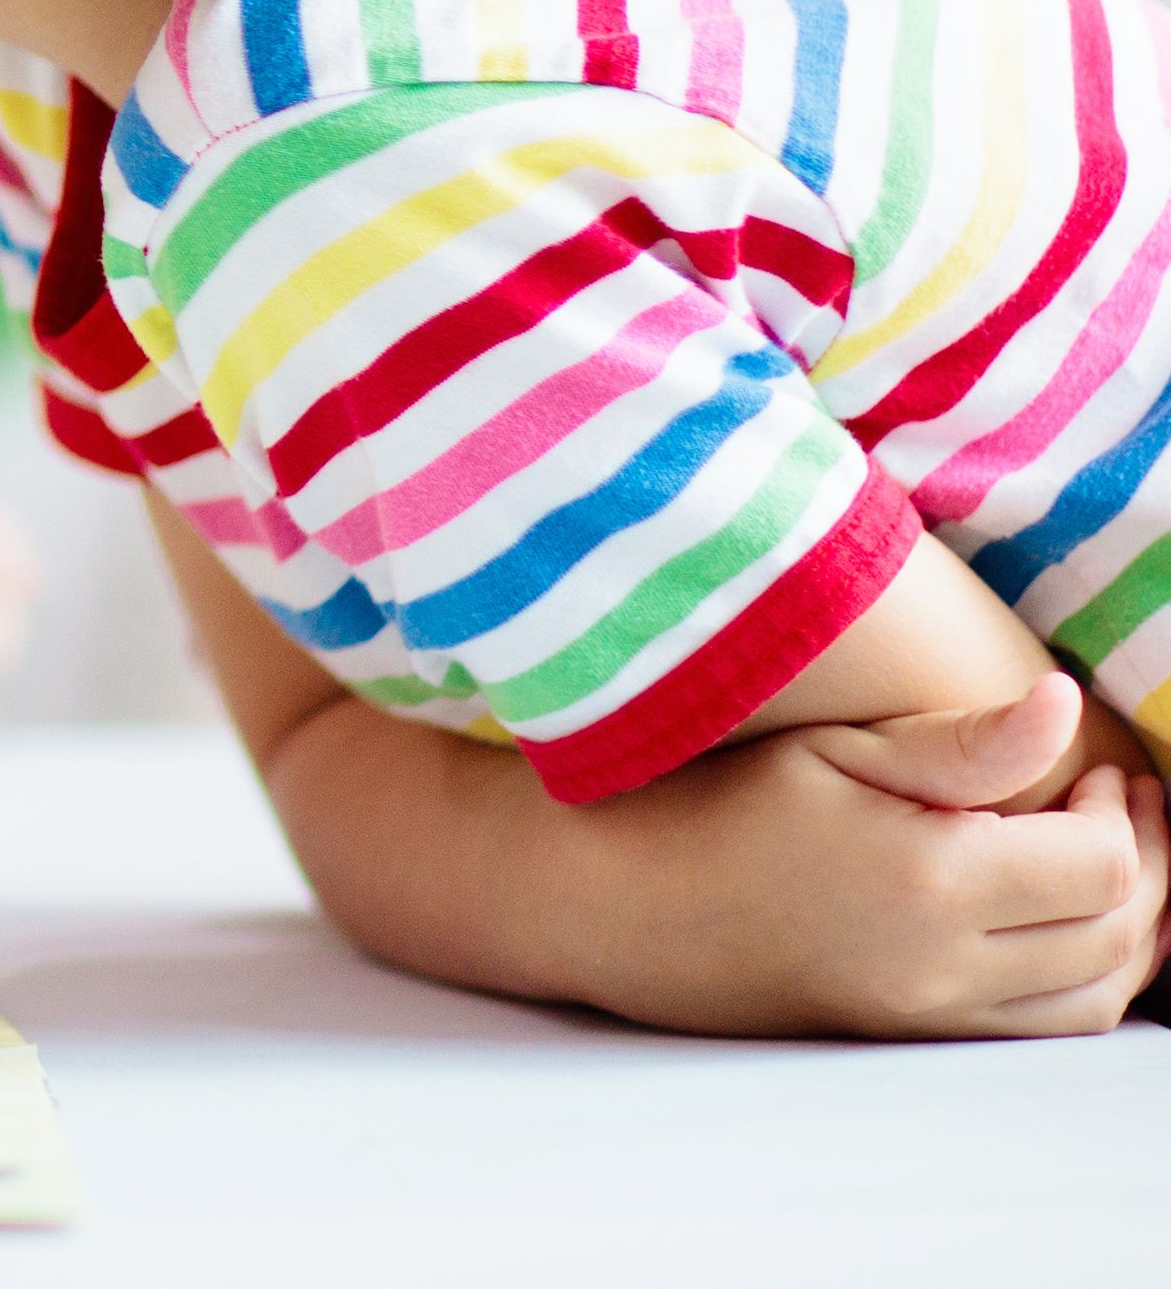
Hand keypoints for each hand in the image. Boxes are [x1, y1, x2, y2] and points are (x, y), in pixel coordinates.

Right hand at [569, 690, 1163, 1035]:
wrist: (620, 902)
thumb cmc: (714, 802)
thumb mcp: (830, 750)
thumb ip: (960, 742)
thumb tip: (1061, 703)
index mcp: (928, 881)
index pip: (1099, 867)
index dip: (1123, 817)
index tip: (1098, 774)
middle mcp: (941, 965)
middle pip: (1114, 937)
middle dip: (1146, 868)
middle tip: (1125, 808)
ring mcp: (927, 1013)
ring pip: (1094, 999)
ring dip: (1132, 936)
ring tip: (1116, 867)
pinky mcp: (910, 1035)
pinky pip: (1043, 1030)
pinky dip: (1088, 983)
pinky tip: (1071, 928)